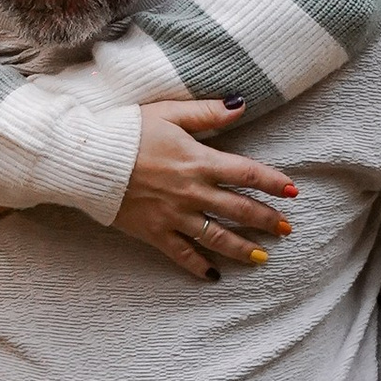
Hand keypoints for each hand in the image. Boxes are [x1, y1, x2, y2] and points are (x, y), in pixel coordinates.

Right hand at [115, 97, 298, 281]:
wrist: (88, 160)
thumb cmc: (127, 132)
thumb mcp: (168, 113)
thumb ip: (206, 112)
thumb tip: (240, 105)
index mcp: (199, 160)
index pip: (247, 173)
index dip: (273, 182)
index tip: (292, 191)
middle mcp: (192, 191)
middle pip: (239, 209)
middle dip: (266, 220)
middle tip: (286, 229)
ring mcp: (174, 215)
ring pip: (217, 237)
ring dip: (243, 248)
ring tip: (263, 256)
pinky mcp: (155, 233)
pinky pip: (182, 254)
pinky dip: (199, 266)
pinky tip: (214, 276)